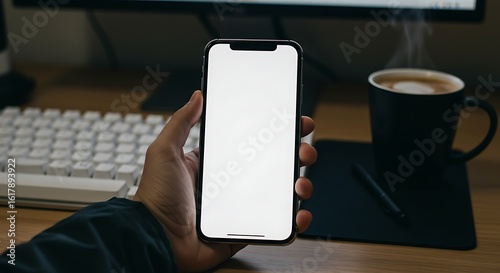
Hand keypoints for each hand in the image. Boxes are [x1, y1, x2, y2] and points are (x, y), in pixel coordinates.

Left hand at [134, 90, 316, 272]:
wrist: (155, 239)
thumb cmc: (155, 198)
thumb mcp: (164, 151)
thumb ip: (181, 122)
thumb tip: (197, 96)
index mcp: (216, 163)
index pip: (252, 143)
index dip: (275, 133)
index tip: (293, 122)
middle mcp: (232, 183)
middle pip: (274, 166)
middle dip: (296, 156)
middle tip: (304, 151)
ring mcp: (241, 207)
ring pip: (280, 194)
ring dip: (300, 186)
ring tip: (301, 185)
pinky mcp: (246, 230)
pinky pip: (276, 225)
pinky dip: (293, 221)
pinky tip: (299, 215)